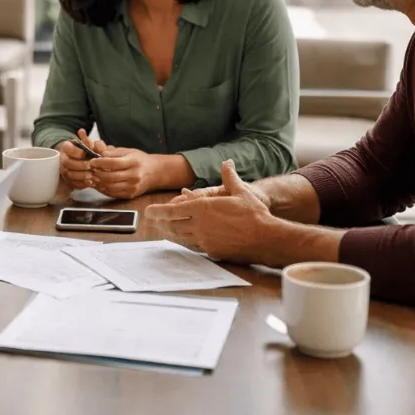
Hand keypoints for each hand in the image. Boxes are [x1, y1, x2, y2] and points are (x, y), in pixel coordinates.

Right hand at [55, 129, 107, 189]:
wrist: (79, 161)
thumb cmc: (84, 151)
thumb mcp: (86, 144)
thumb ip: (86, 140)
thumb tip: (81, 131)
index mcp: (66, 148)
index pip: (67, 149)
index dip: (76, 152)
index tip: (84, 153)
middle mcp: (62, 159)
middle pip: (68, 163)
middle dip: (80, 165)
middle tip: (90, 166)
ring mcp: (64, 171)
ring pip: (70, 174)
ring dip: (82, 175)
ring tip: (92, 175)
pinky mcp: (69, 181)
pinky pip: (74, 184)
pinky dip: (82, 184)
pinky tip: (90, 182)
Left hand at [88, 147, 160, 199]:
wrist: (155, 172)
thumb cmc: (140, 160)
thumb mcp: (129, 151)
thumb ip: (114, 152)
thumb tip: (99, 153)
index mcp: (133, 162)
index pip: (113, 163)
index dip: (100, 163)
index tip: (92, 161)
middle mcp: (134, 176)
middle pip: (110, 176)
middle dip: (97, 173)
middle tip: (90, 169)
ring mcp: (132, 187)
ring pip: (110, 186)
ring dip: (98, 182)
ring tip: (92, 176)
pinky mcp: (130, 195)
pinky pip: (113, 193)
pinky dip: (104, 189)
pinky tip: (99, 184)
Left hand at [145, 159, 276, 262]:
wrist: (266, 238)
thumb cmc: (255, 214)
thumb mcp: (241, 191)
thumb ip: (229, 177)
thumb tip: (227, 162)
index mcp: (204, 208)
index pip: (173, 210)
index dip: (158, 211)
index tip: (148, 212)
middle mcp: (200, 225)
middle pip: (173, 225)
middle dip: (161, 222)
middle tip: (152, 221)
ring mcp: (205, 240)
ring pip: (181, 237)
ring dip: (170, 233)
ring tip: (163, 230)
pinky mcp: (212, 251)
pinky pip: (193, 246)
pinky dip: (185, 242)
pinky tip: (183, 240)